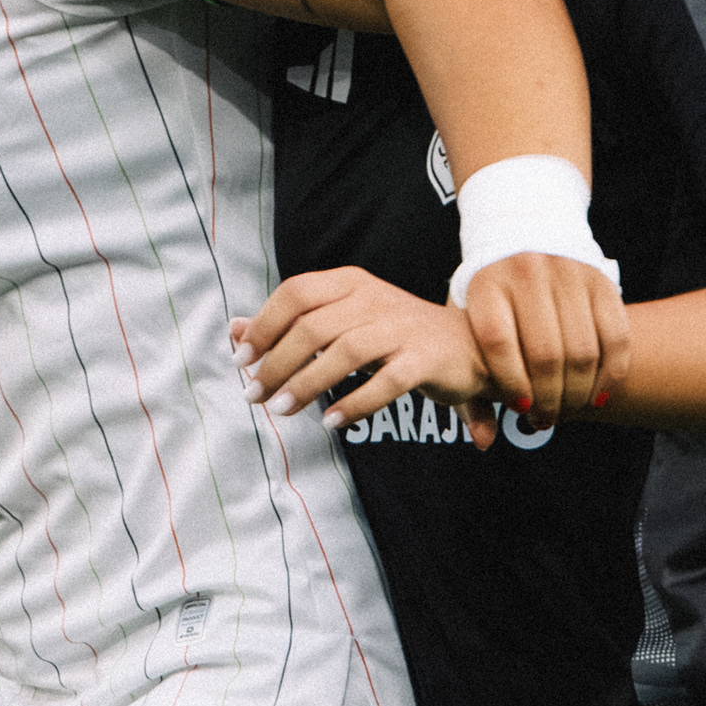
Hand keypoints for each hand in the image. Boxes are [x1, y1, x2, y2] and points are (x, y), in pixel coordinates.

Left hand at [232, 267, 507, 446]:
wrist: (470, 344)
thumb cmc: (395, 335)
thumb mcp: (342, 320)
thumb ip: (290, 325)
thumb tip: (234, 331)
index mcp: (351, 283)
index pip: (295, 293)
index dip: (263, 326)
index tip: (241, 361)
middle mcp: (375, 299)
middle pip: (312, 326)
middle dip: (276, 363)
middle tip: (254, 395)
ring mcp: (402, 328)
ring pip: (344, 352)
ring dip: (306, 384)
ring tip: (281, 410)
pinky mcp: (426, 359)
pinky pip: (386, 381)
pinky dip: (355, 403)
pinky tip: (331, 421)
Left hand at [459, 251, 626, 429]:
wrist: (523, 230)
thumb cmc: (490, 295)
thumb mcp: (465, 327)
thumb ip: (467, 386)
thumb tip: (484, 442)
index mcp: (487, 286)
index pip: (499, 344)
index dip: (512, 385)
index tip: (519, 409)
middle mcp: (527, 275)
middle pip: (545, 354)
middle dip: (549, 400)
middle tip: (546, 420)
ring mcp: (568, 274)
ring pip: (583, 351)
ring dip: (579, 394)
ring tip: (568, 411)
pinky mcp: (600, 280)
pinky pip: (616, 337)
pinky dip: (611, 374)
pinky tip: (598, 395)